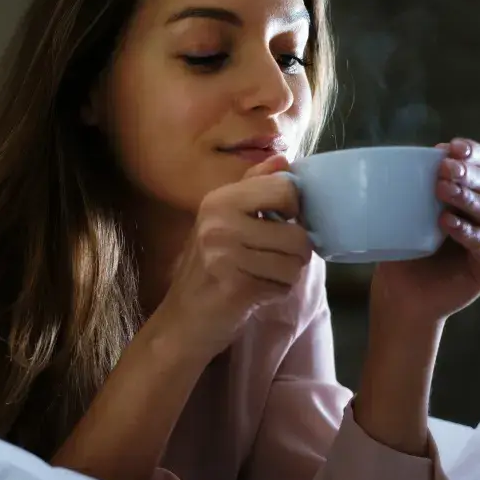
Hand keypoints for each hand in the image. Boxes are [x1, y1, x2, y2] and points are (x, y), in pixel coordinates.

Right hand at [154, 155, 313, 359]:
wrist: (181, 321)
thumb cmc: (209, 269)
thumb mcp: (225, 220)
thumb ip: (255, 187)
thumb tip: (284, 158)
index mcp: (219, 200)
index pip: (286, 189)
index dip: (295, 211)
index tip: (280, 225)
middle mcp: (219, 222)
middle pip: (297, 232)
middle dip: (294, 252)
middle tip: (270, 259)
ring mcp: (224, 254)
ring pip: (295, 263)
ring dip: (285, 276)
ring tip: (258, 277)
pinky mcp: (234, 286)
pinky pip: (283, 286)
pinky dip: (275, 293)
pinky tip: (252, 293)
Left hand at [370, 138, 479, 324]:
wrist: (403, 291)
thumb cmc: (408, 247)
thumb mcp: (411, 211)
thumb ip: (418, 185)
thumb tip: (412, 156)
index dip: (474, 153)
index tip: (450, 147)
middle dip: (469, 173)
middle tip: (445, 168)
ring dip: (467, 198)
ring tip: (441, 190)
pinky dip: (468, 232)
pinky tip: (447, 223)